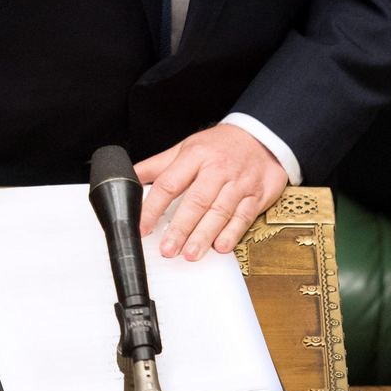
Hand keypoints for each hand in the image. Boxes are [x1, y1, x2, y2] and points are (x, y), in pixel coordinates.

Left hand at [135, 123, 288, 260]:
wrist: (261, 136)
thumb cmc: (219, 145)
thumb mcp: (186, 148)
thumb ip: (158, 165)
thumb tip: (129, 177)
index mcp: (195, 156)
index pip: (170, 184)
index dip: (153, 207)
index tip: (143, 227)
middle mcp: (217, 169)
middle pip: (197, 201)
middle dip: (181, 228)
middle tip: (168, 249)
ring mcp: (239, 183)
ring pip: (220, 211)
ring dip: (204, 235)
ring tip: (190, 253)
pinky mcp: (257, 195)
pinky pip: (244, 216)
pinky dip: (232, 233)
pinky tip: (221, 246)